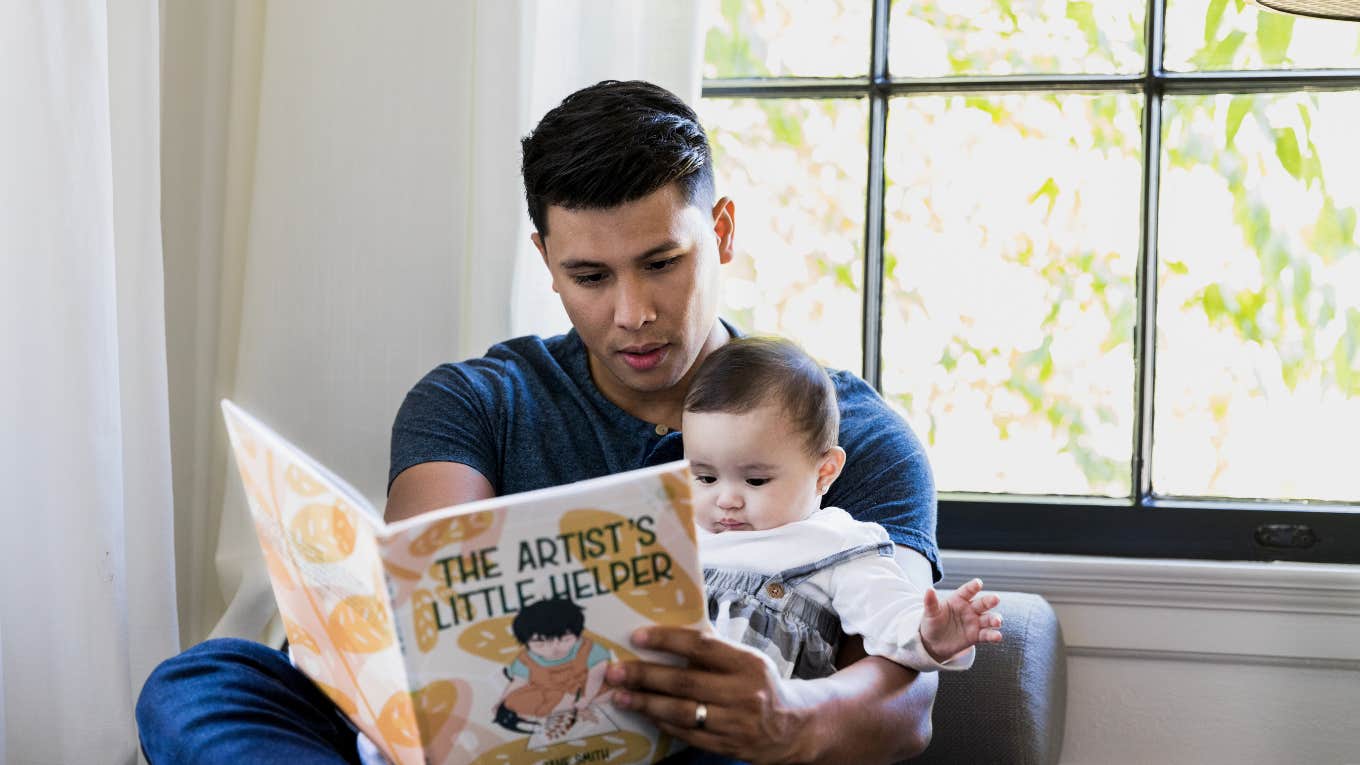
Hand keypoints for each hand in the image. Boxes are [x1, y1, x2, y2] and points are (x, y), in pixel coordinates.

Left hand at [604, 626, 808, 763]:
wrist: (794, 727)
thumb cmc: (760, 685)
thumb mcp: (747, 661)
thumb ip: (714, 650)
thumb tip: (670, 633)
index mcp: (747, 663)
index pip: (702, 647)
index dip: (667, 641)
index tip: (637, 637)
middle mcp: (744, 693)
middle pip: (685, 682)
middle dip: (645, 676)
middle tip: (615, 672)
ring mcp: (736, 723)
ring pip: (683, 712)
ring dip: (647, 704)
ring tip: (620, 697)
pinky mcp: (729, 747)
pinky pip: (688, 736)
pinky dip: (664, 724)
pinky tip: (645, 715)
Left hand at [920, 578, 1002, 662]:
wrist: (933, 642)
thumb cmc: (932, 623)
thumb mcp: (930, 613)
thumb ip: (931, 602)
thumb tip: (929, 589)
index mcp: (958, 599)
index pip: (967, 591)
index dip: (973, 587)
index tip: (978, 583)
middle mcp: (969, 609)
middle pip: (982, 603)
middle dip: (990, 601)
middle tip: (996, 599)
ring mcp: (975, 622)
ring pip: (988, 618)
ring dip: (994, 619)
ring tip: (997, 621)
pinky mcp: (977, 636)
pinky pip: (987, 634)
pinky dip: (993, 635)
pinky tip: (997, 636)